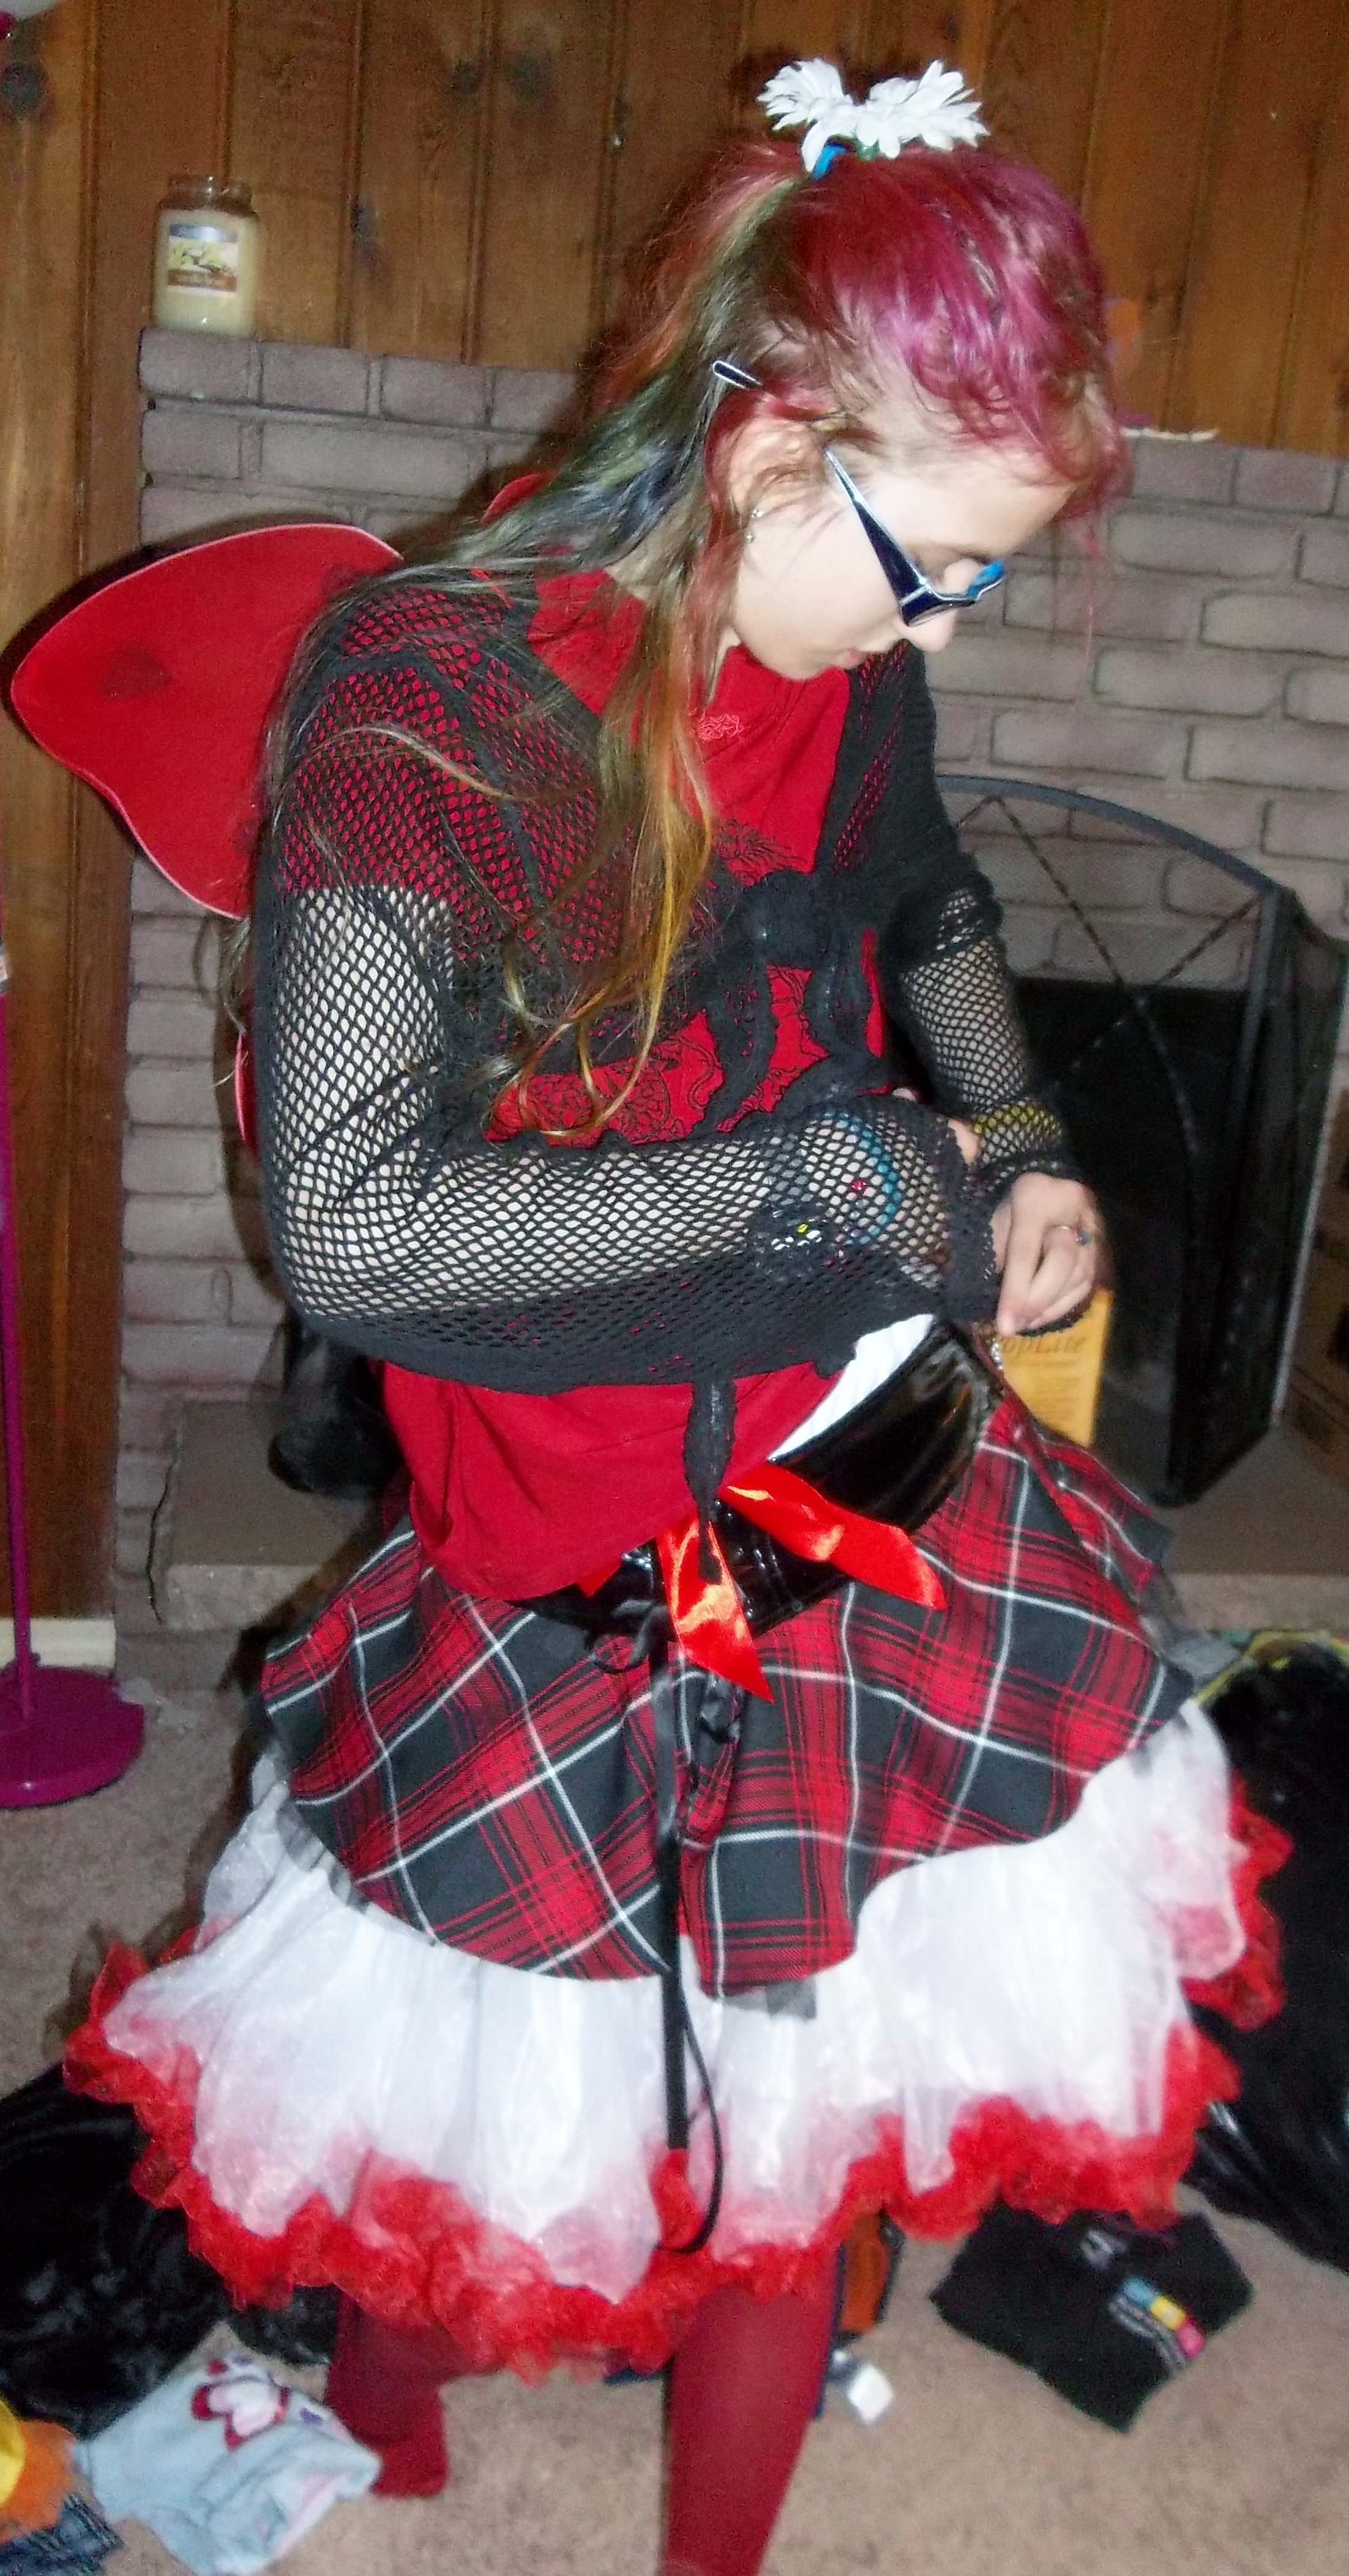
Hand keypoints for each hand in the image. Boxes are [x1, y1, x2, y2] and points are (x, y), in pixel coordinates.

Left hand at [990, 1173, 1100, 1335]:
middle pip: (1062, 1260)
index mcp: (1036, 1195)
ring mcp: (1094, 1226)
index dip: (1015, 1289)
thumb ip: (998, 1256)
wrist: (1043, 1188)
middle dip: (1037, 1300)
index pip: (1026, 1248)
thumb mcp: (994, 1223)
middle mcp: (1073, 1207)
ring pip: (1079, 1275)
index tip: (1005, 1325)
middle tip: (1015, 1327)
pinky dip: (1063, 1305)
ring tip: (1024, 1324)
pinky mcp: (1103, 1246)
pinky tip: (1042, 1316)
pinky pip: (1087, 1282)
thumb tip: (1002, 1304)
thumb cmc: (1010, 1207)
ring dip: (1050, 1307)